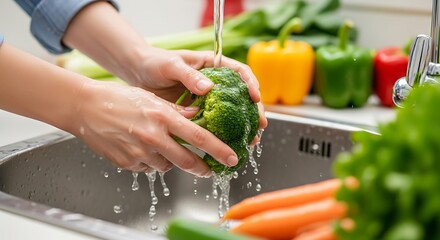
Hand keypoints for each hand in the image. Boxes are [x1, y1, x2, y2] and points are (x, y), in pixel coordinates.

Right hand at [72, 80, 239, 176]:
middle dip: (203, 168)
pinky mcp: (127, 163)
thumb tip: (198, 117)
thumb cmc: (119, 99)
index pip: (200, 137)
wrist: (85, 107)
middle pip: (188, 161)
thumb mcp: (152, 99)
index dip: (220, 150)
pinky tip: (141, 148)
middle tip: (209, 170)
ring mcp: (139, 153)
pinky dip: (150, 162)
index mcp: (163, 117)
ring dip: (171, 161)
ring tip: (160, 146)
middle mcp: (153, 137)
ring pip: (167, 166)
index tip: (232, 158)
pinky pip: (148, 168)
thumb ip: (177, 111)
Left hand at [126, 46, 267, 130]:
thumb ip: (188, 75)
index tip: (255, 98)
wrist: (137, 75)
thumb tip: (208, 87)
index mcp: (212, 65)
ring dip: (242, 126)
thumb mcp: (171, 65)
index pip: (239, 72)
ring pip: (231, 112)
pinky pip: (213, 124)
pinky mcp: (197, 113)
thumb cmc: (155, 63)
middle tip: (260, 125)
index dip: (251, 84)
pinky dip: (222, 134)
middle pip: (241, 95)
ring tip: (251, 140)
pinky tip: (229, 144)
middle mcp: (214, 82)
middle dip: (254, 111)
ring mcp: (207, 99)